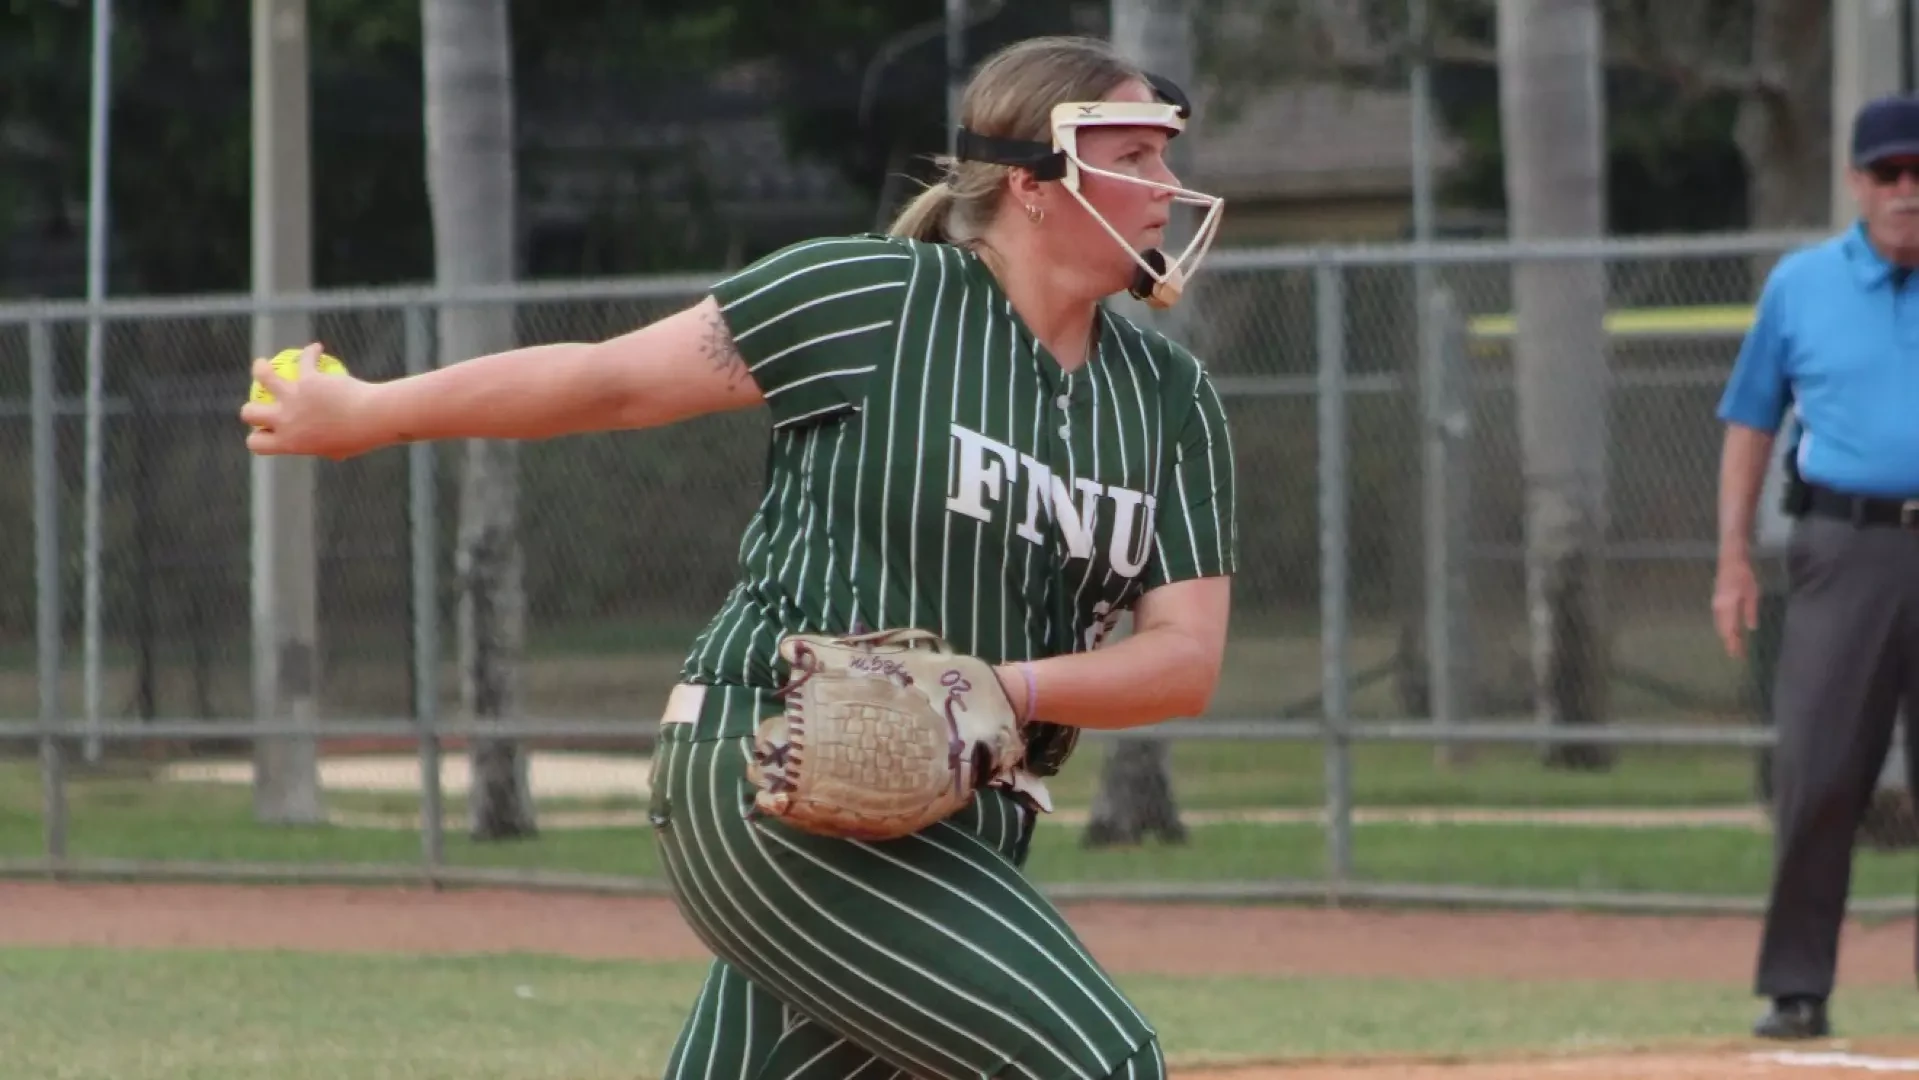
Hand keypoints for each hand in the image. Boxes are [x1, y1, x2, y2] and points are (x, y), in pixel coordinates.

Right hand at [239, 343, 376, 459]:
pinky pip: (305, 360)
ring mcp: (293, 398)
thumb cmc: (362, 437)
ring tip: (262, 364)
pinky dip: (310, 352)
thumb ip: (328, 449)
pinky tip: (316, 348)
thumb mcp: (341, 449)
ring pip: (264, 377)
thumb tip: (333, 453)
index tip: (266, 431)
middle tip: (260, 403)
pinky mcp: (308, 379)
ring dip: (260, 369)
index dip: (257, 436)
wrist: (372, 419)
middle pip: (250, 412)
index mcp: (289, 443)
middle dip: (250, 410)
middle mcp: (285, 421)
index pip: (257, 444)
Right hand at [1712, 555, 1760, 658]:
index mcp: (1728, 608)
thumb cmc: (1745, 574)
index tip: (1739, 656)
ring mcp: (1716, 604)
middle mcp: (1719, 608)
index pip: (1731, 632)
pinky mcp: (1717, 600)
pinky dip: (1724, 628)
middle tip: (1736, 655)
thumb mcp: (1752, 593)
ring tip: (1733, 645)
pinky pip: (1719, 619)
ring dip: (1726, 636)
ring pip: (1719, 626)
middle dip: (1729, 643)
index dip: (1735, 645)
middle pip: (1723, 631)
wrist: (1731, 558)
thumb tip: (1750, 628)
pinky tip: (1729, 630)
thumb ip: (1750, 611)